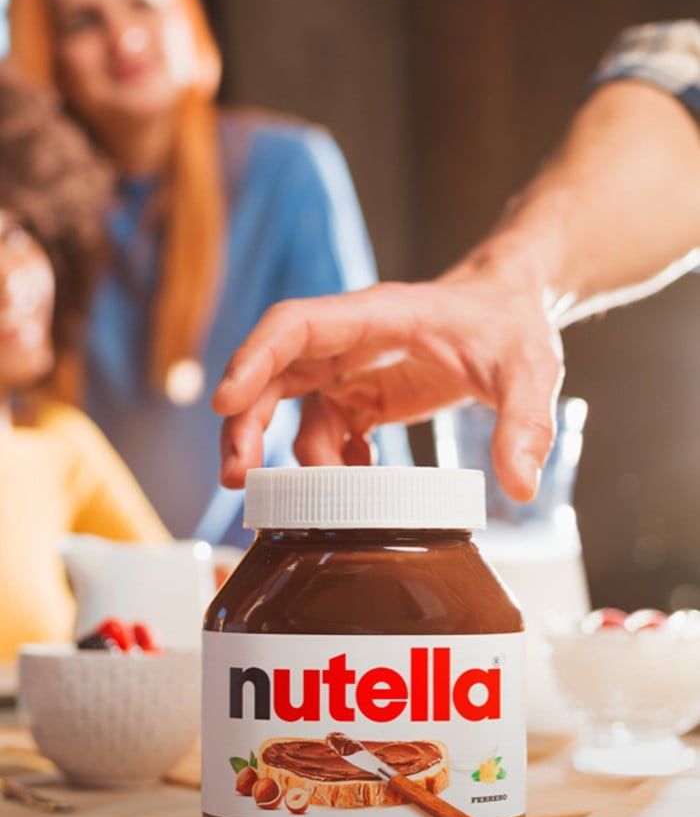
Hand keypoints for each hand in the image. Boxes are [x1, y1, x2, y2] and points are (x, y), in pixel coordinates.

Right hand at [212, 248, 563, 500]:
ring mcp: (351, 368)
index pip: (296, 325)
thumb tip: (519, 487)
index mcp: (377, 315)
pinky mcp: (361, 395)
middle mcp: (350, 340)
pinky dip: (331, 466)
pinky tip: (356, 488)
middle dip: (248, 424)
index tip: (224, 403)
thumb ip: (525, 423)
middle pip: (275, 374)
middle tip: (237, 480)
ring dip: (293, 461)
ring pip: (292, 410)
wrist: (510, 309)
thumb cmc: (513, 324)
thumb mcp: (531, 371)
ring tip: (317, 507)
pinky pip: (325, 431)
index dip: (254, 359)